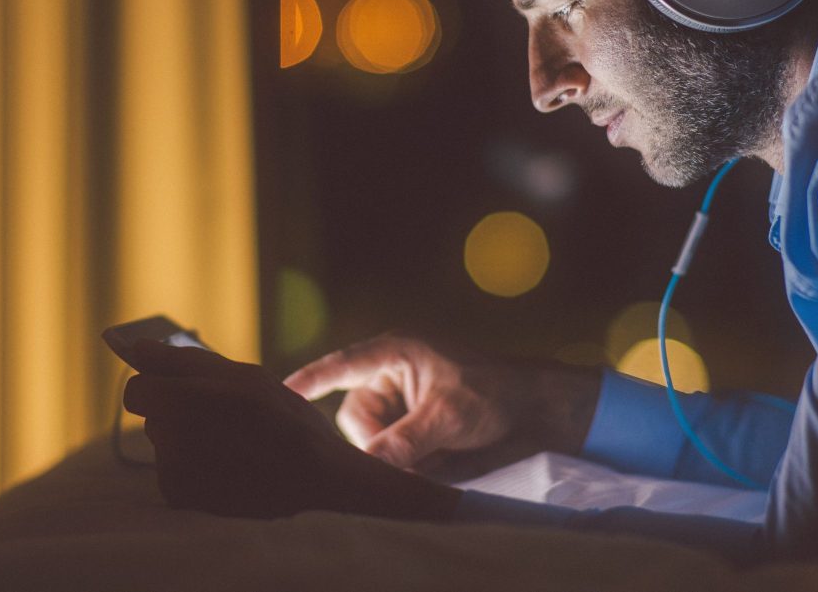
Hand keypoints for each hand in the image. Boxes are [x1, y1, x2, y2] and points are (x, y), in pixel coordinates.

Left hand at [123, 341, 458, 520]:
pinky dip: (195, 466)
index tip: (179, 386)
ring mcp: (174, 474)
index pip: (135, 389)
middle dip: (178, 411)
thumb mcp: (243, 376)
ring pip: (165, 444)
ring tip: (233, 442)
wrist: (315, 479)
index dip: (158, 384)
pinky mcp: (181, 500)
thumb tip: (138, 348)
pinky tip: (228, 465)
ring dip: (188, 438)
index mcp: (182, 401)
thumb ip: (183, 360)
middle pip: (152, 416)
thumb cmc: (282, 419)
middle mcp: (170, 441)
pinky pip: (175, 471)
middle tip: (222, 416)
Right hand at [284, 333, 600, 476]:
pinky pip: (388, 450)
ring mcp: (401, 402)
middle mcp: (391, 375)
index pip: (341, 365)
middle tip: (413, 453)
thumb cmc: (494, 394)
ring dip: (393, 454)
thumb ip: (404, 440)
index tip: (280, 392)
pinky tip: (431, 461)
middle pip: (353, 417)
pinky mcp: (412, 427)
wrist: (536, 411)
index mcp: (395, 352)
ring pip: (370, 439)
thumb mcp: (448, 415)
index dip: (309, 380)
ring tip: (432, 456)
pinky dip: (403, 461)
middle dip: (375, 440)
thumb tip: (370, 465)